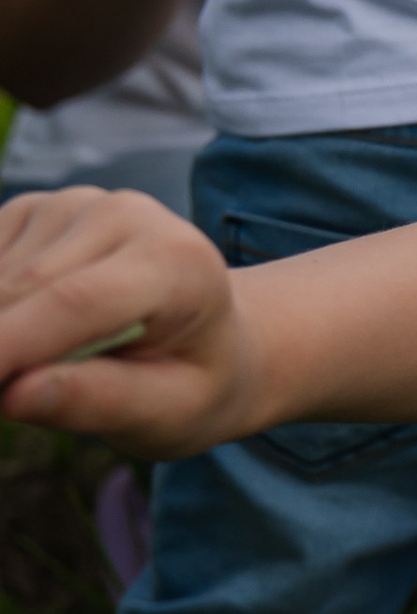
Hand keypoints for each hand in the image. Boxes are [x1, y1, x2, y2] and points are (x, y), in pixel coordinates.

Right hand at [0, 188, 254, 457]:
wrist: (200, 328)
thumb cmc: (189, 376)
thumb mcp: (170, 408)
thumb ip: (99, 401)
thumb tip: (13, 395)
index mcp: (177, 261)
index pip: (76, 302)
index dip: (10, 346)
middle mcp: (125, 215)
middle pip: (22, 286)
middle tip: (5, 397)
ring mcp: (75, 204)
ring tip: (30, 371)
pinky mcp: (34, 209)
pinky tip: (20, 332)